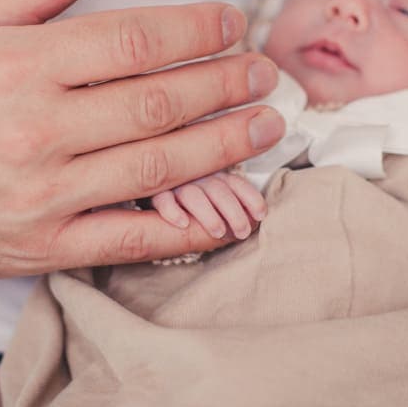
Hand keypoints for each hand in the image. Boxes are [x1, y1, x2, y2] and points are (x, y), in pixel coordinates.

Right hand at [0, 0, 282, 275]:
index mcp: (19, 66)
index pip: (132, 42)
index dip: (195, 31)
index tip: (231, 24)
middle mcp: (37, 130)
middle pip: (159, 103)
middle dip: (225, 85)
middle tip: (265, 75)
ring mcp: (44, 194)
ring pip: (158, 167)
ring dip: (225, 145)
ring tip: (265, 126)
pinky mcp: (44, 246)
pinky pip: (131, 239)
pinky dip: (187, 228)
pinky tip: (230, 210)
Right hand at [151, 171, 266, 239]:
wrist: (146, 184)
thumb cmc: (187, 199)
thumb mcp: (211, 199)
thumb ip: (232, 206)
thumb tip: (256, 221)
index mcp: (213, 174)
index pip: (236, 183)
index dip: (250, 198)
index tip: (260, 215)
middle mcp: (196, 175)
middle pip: (218, 189)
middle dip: (233, 211)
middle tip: (242, 232)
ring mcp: (173, 183)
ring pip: (193, 194)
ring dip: (207, 213)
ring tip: (218, 231)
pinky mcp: (151, 193)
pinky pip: (161, 198)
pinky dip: (171, 210)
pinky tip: (181, 223)